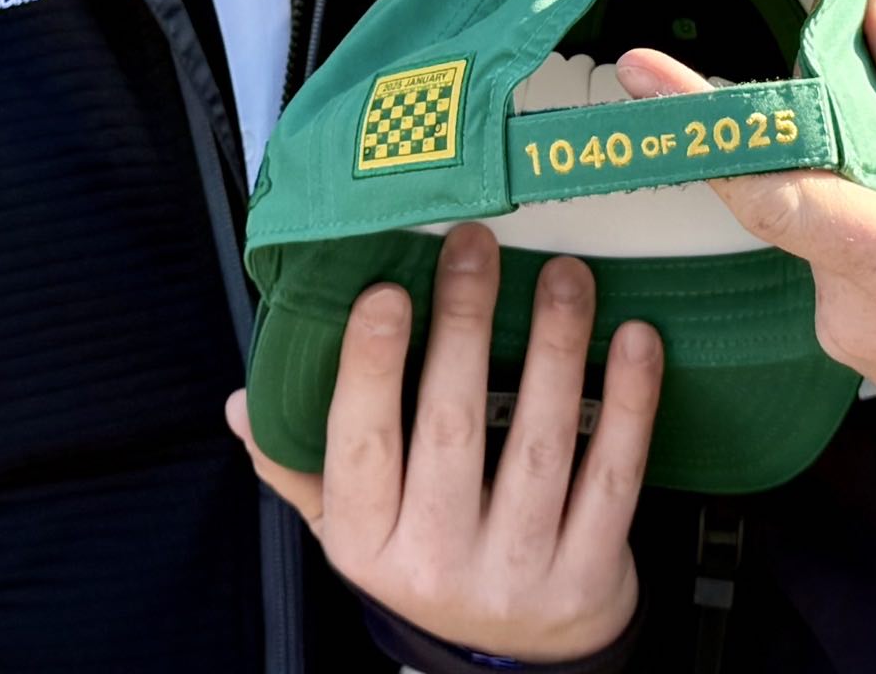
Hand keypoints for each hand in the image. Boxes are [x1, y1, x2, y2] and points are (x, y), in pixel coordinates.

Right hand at [226, 222, 659, 661]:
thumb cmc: (427, 559)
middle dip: (463, 326)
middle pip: (449, 429)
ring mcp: (515, 572)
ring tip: (564, 273)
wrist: (516, 664)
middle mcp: (433, 562)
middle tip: (476, 243)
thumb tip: (240, 401)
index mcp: (365, 539)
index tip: (385, 290)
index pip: (357, 447)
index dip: (370, 368)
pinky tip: (634, 340)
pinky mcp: (588, 574)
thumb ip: (299, 464)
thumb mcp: (351, 527)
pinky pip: (613, 477)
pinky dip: (629, 404)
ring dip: (552, 348)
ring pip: (536, 444)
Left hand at [615, 0, 875, 472]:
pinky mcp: (861, 356)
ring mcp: (851, 341)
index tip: (641, 74)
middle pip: (798, 192)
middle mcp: (853, 308)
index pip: (770, 188)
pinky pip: (845, 269)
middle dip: (823, 136)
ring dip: (866, 190)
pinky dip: (875, 232)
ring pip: (826, 229)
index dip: (701, 127)